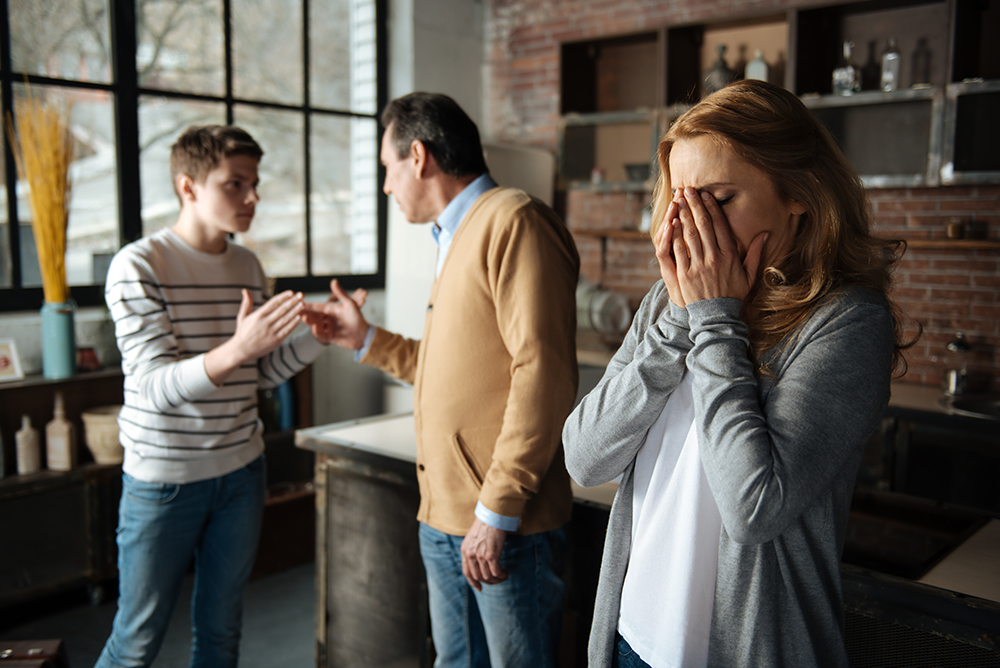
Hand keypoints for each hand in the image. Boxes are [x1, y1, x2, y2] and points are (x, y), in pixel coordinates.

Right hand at [205, 289, 303, 384]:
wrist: (241, 351)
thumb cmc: (242, 332)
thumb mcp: (242, 316)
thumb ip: (246, 303)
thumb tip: (245, 290)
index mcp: (258, 315)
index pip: (273, 303)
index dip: (283, 297)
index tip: (291, 292)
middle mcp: (265, 323)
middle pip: (282, 310)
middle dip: (293, 302)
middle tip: (302, 295)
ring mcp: (271, 332)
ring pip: (286, 319)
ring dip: (295, 311)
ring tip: (303, 304)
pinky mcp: (275, 341)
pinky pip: (286, 330)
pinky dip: (293, 324)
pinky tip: (299, 317)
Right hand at [301, 279, 369, 348]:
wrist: (364, 335)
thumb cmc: (358, 318)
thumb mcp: (349, 304)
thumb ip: (340, 293)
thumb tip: (333, 280)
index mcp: (331, 309)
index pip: (317, 307)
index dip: (308, 306)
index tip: (299, 303)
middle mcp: (328, 318)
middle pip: (314, 316)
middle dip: (306, 314)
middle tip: (298, 312)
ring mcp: (329, 328)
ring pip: (316, 325)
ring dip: (310, 322)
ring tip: (304, 318)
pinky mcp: (330, 337)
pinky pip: (321, 335)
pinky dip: (317, 332)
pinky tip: (314, 328)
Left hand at [460, 518, 508, 590]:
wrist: (493, 516)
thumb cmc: (486, 525)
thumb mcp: (473, 538)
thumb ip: (473, 550)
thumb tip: (478, 562)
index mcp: (464, 551)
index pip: (467, 572)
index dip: (473, 582)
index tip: (480, 588)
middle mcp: (470, 555)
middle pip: (478, 576)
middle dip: (488, 581)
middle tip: (497, 579)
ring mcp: (480, 556)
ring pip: (488, 576)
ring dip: (497, 579)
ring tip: (504, 575)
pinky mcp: (491, 555)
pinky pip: (496, 572)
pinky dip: (501, 575)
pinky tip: (506, 572)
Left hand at [655, 187, 766, 306]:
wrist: (718, 317)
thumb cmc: (734, 295)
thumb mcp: (749, 275)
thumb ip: (755, 253)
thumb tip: (765, 234)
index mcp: (730, 256)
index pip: (720, 226)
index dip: (712, 209)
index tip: (706, 195)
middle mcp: (715, 259)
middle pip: (703, 226)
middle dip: (695, 205)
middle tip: (688, 190)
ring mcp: (699, 266)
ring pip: (690, 235)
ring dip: (684, 216)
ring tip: (678, 200)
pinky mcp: (685, 275)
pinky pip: (679, 251)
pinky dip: (675, 235)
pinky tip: (672, 222)